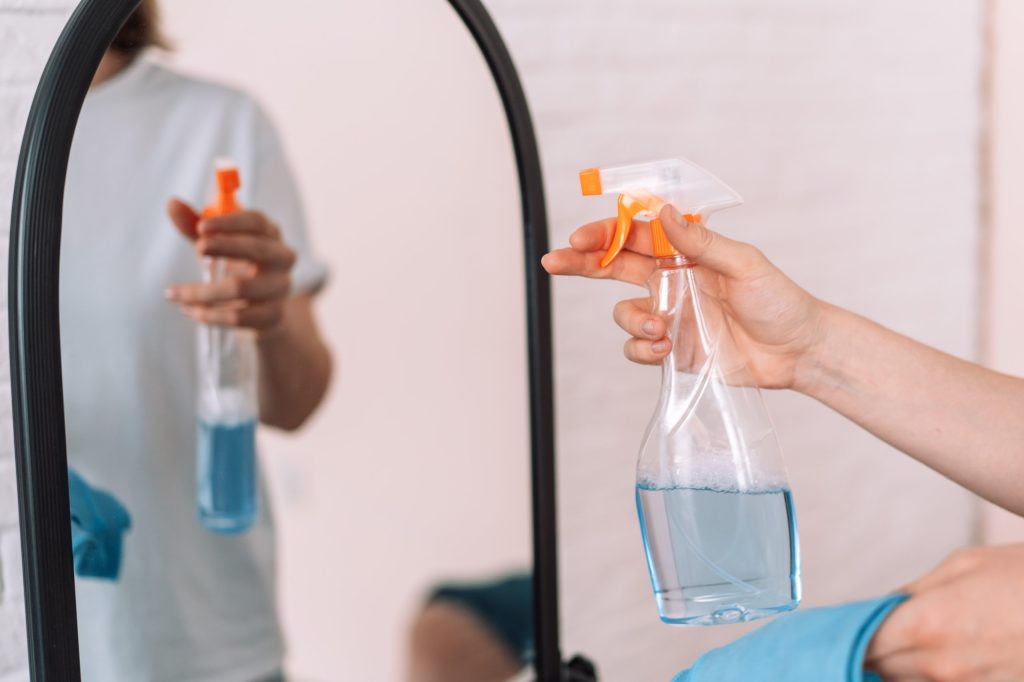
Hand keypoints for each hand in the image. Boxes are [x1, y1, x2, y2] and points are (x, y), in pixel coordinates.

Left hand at [164, 198, 295, 334]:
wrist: (262, 309)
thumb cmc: (237, 266)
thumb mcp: (216, 244)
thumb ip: (194, 225)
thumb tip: (172, 203)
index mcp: (269, 234)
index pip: (256, 221)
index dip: (230, 222)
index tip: (202, 226)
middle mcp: (281, 259)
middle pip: (258, 249)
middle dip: (225, 247)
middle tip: (197, 250)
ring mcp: (280, 288)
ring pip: (241, 288)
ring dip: (202, 292)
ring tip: (173, 293)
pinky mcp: (274, 315)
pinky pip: (238, 317)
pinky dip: (209, 315)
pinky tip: (189, 310)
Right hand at [541, 204, 825, 389]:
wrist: (797, 352)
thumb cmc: (779, 301)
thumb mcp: (745, 264)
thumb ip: (701, 242)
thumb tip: (664, 214)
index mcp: (685, 252)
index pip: (634, 236)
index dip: (603, 234)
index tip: (579, 237)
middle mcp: (671, 280)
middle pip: (613, 266)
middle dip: (581, 263)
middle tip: (554, 262)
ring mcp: (669, 314)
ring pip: (624, 311)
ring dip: (632, 320)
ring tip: (659, 329)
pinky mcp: (672, 349)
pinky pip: (637, 347)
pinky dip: (642, 348)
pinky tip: (664, 347)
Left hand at [866, 545, 1023, 681]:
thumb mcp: (966, 565)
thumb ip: (915, 590)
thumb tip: (881, 607)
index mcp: (928, 623)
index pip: (865, 641)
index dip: (856, 630)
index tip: (855, 621)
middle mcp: (942, 665)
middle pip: (883, 666)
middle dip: (879, 648)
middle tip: (890, 628)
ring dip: (904, 665)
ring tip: (924, 639)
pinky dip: (933, 676)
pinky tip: (946, 653)